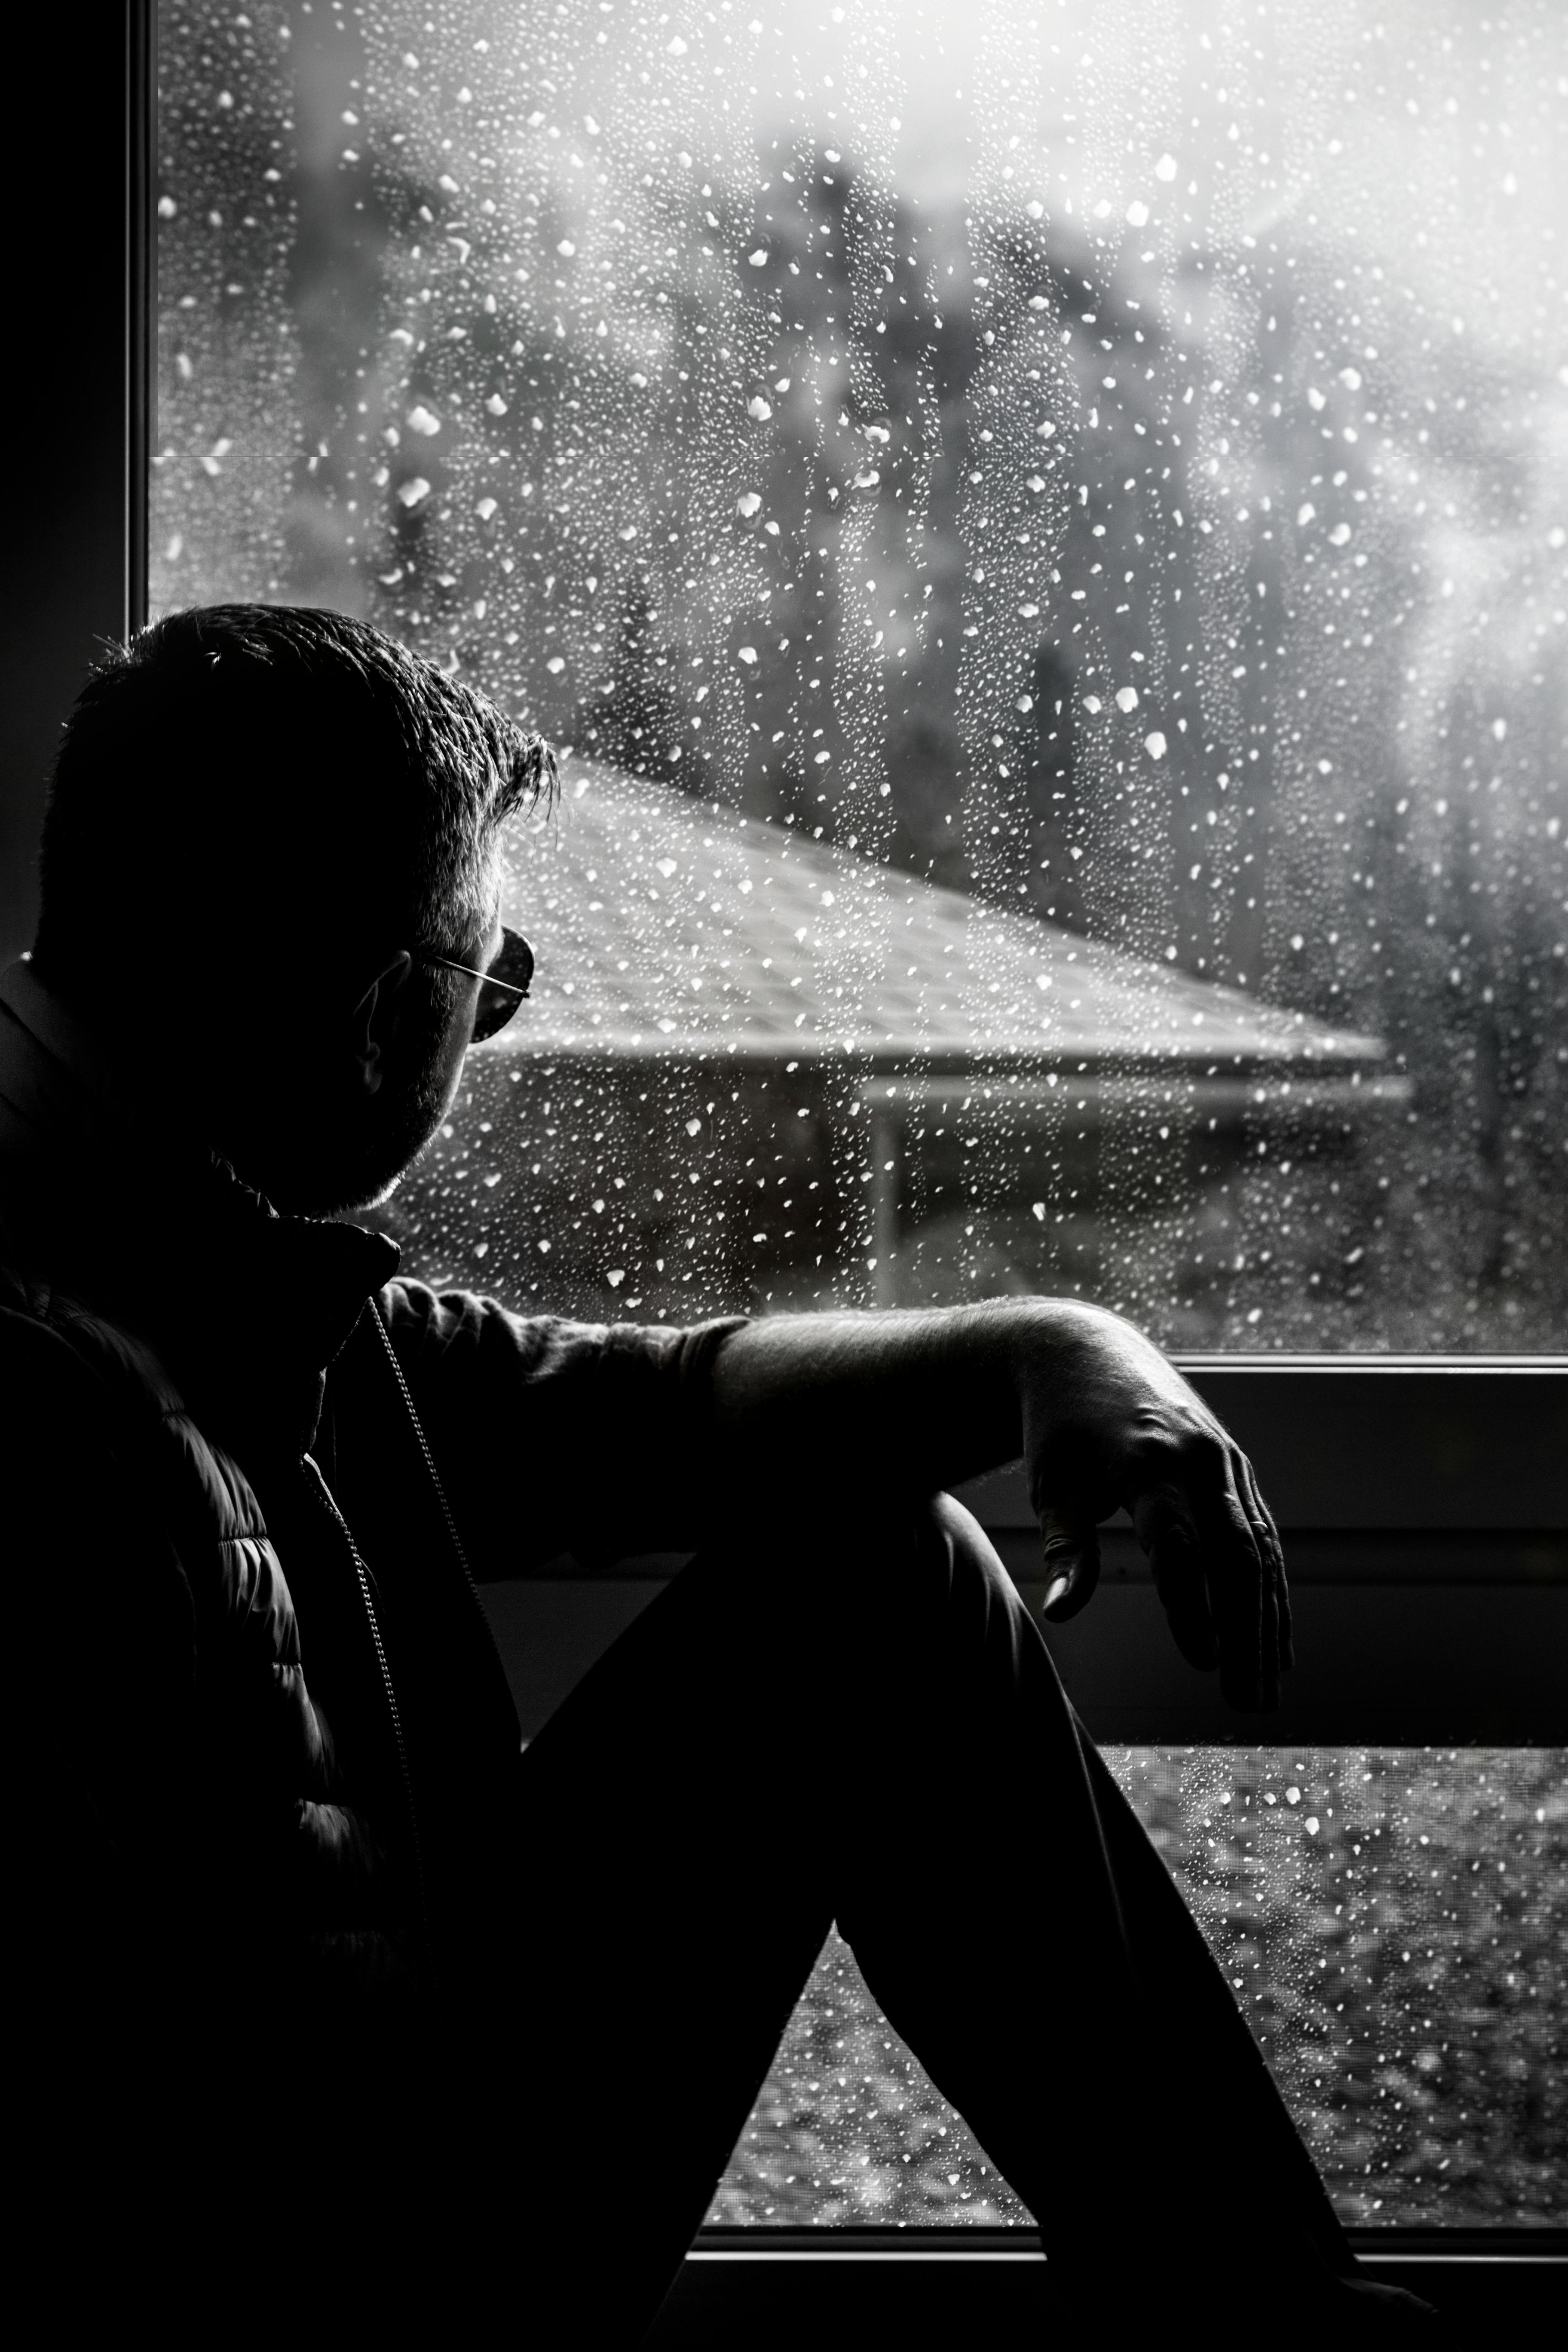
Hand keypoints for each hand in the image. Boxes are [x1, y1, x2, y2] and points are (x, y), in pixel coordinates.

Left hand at [1017, 1307, 1291, 1710]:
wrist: (1085, 1353)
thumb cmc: (1059, 1430)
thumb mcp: (1051, 1484)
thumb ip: (1065, 1548)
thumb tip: (1059, 1610)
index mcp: (1146, 1463)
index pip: (1176, 1545)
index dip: (1191, 1605)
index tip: (1202, 1664)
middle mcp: (1198, 1459)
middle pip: (1234, 1555)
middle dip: (1245, 1633)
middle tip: (1246, 1703)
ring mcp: (1225, 1462)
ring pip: (1259, 1551)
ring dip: (1266, 1624)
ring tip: (1265, 1691)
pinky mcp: (1236, 1468)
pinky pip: (1264, 1537)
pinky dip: (1272, 1592)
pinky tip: (1275, 1643)